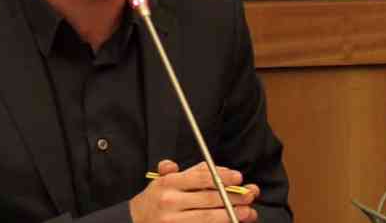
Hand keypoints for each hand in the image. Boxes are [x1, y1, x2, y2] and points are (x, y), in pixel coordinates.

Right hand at [130, 160, 259, 222]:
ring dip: (231, 215)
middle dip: (233, 197)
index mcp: (168, 183)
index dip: (222, 176)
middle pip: (209, 199)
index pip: (200, 177)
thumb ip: (186, 172)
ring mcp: (173, 222)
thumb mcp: (164, 179)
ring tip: (247, 212)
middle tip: (250, 194)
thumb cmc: (155, 198)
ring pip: (208, 218)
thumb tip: (210, 167)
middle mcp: (170, 202)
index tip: (238, 176)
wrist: (135, 222)